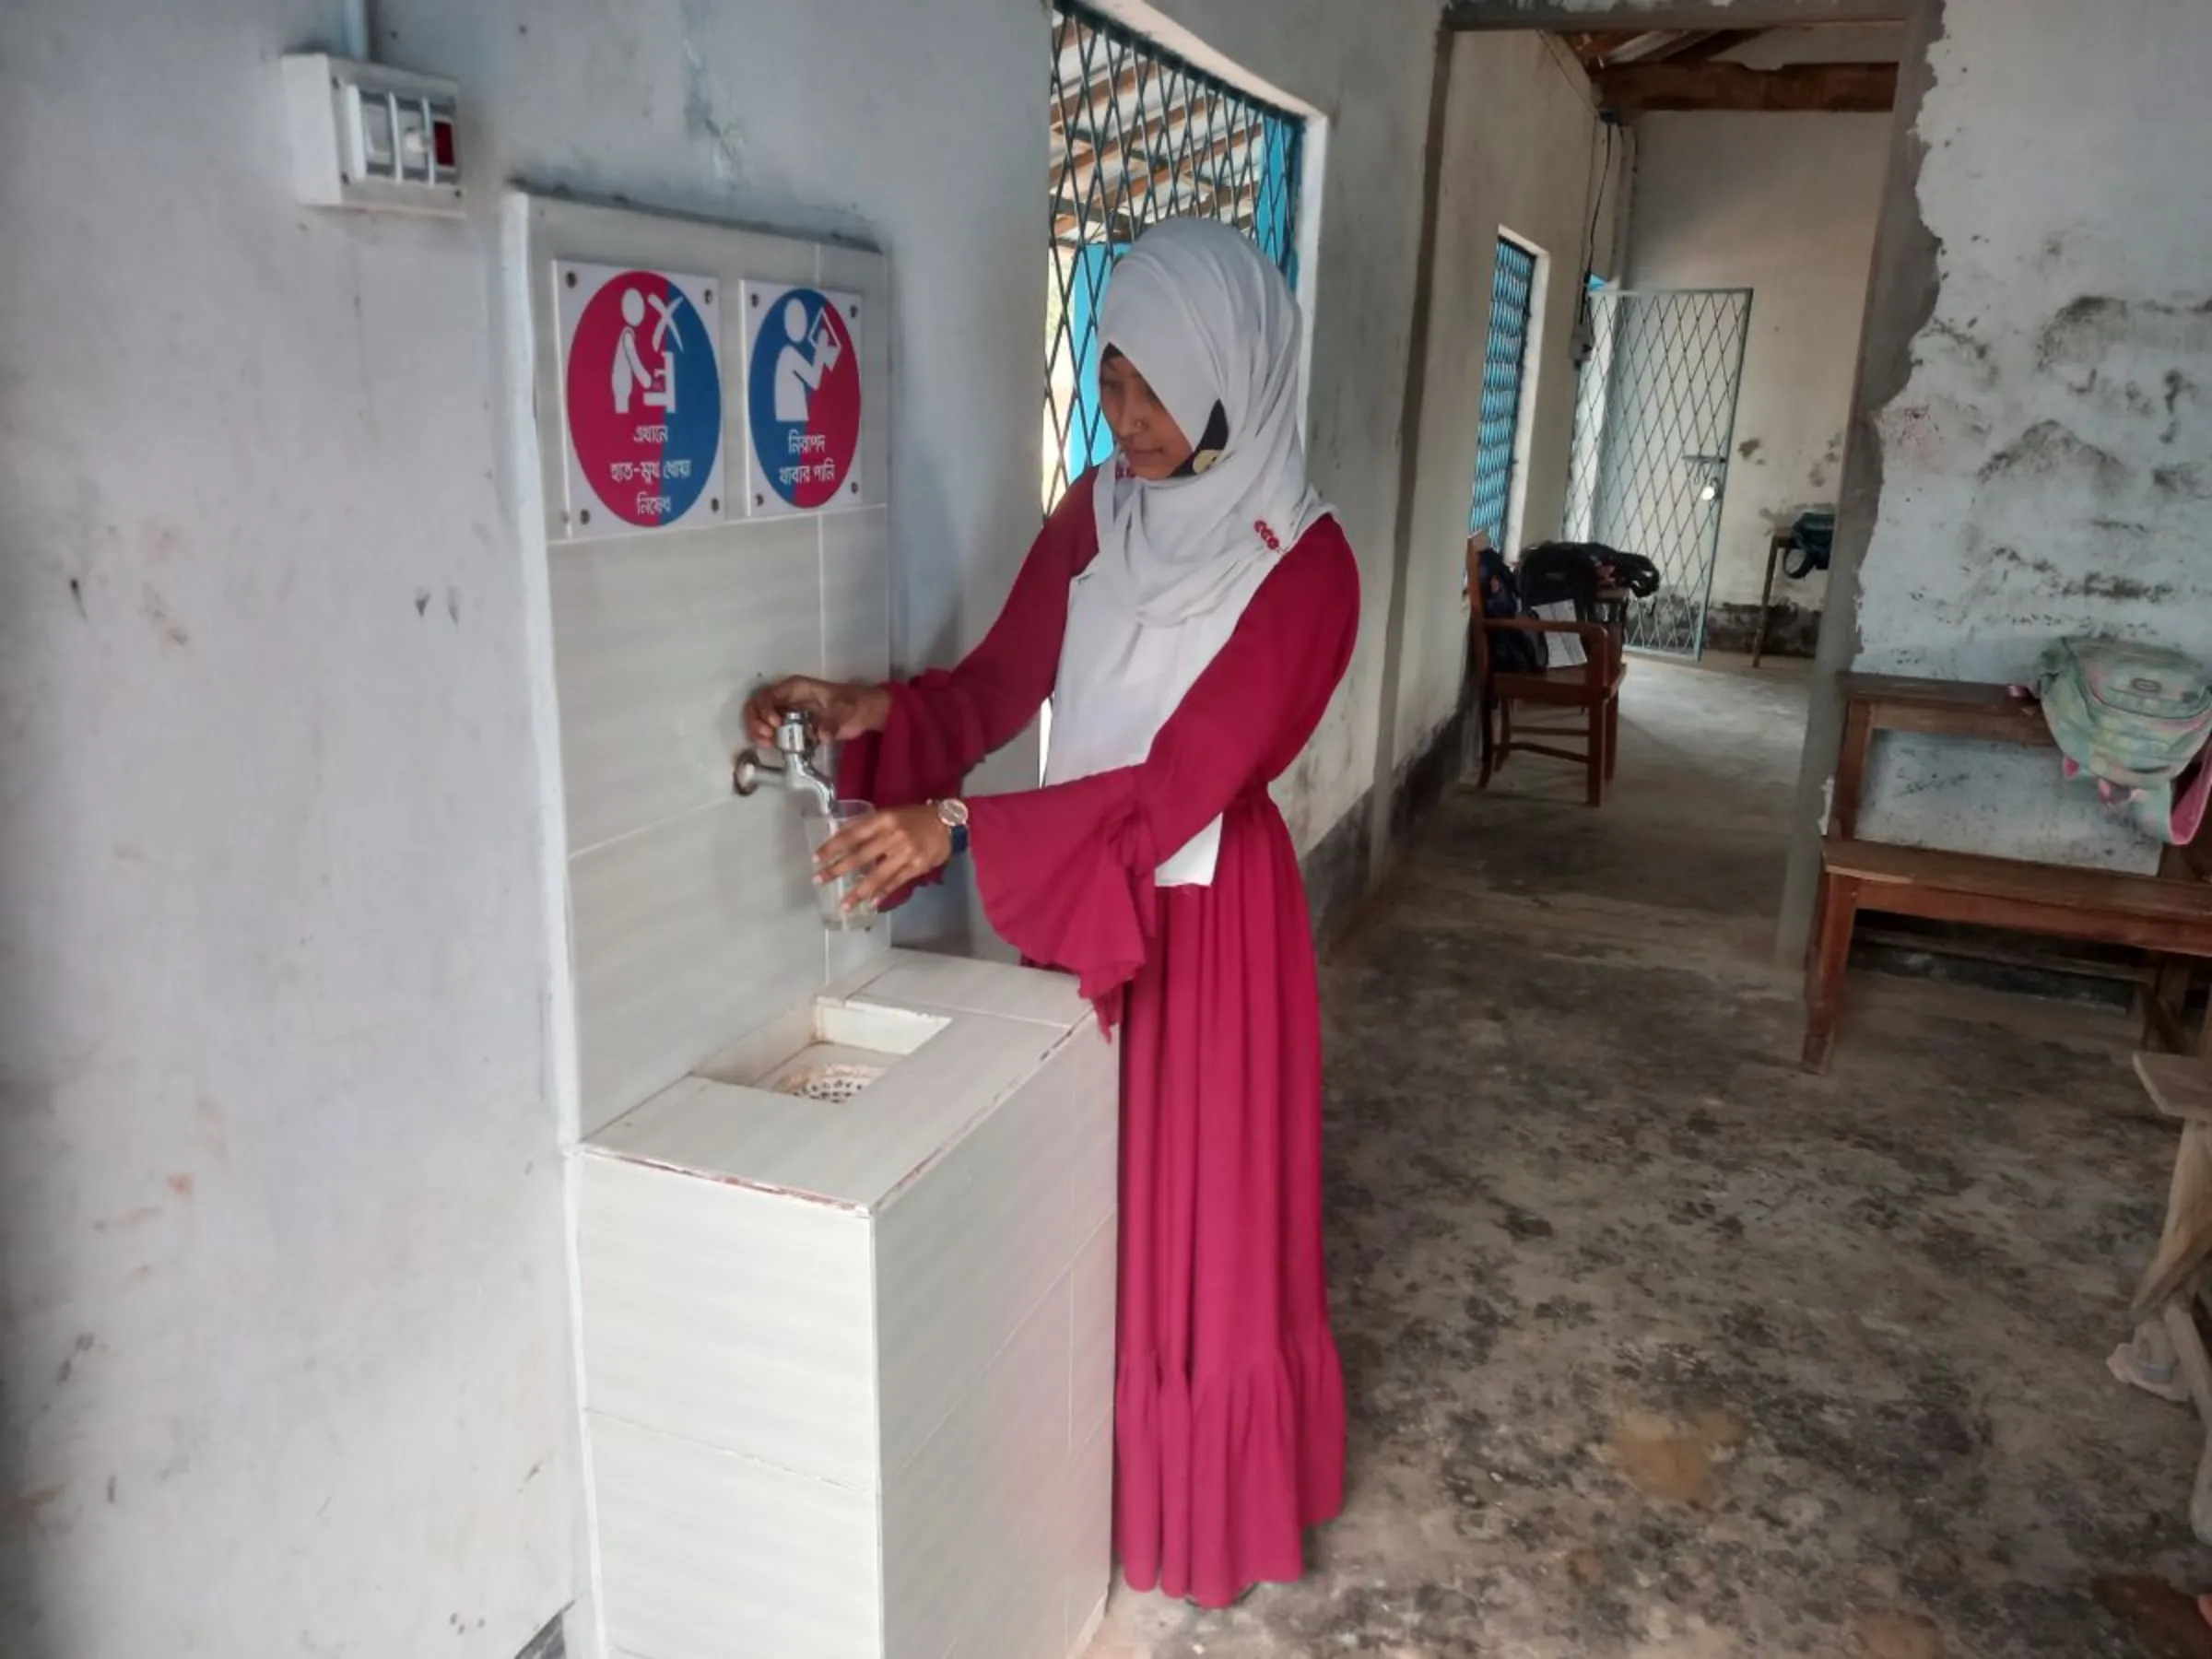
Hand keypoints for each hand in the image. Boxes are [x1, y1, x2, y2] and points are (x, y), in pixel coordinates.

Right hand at [744, 677, 891, 745]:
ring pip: (760, 717)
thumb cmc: (855, 704)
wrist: (865, 712)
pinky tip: (771, 746)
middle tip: (767, 738)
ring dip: (757, 731)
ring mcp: (788, 710)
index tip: (776, 725)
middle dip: (756, 722)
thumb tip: (820, 735)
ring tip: (767, 744)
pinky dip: (766, 737)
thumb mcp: (845, 711)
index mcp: (796, 687)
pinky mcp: (792, 724)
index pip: (768, 695)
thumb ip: (833, 723)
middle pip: (757, 706)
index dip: (766, 710)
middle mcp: (787, 697)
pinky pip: (771, 729)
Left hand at [814, 805, 952, 911]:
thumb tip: (839, 833)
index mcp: (884, 820)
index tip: (816, 858)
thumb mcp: (890, 813)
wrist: (948, 823)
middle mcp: (893, 837)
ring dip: (858, 891)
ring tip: (844, 905)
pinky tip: (870, 903)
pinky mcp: (917, 867)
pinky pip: (895, 882)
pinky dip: (882, 893)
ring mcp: (905, 854)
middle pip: (860, 856)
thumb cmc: (915, 817)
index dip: (833, 846)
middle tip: (819, 880)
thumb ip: (866, 823)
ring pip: (877, 875)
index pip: (852, 834)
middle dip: (837, 869)